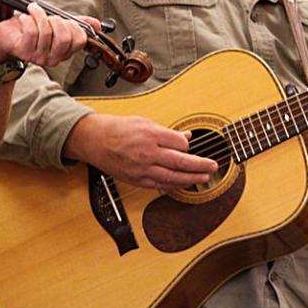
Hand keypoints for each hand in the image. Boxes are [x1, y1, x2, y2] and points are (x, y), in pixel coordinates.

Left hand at [0, 2, 91, 68]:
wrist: (5, 38)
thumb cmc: (30, 31)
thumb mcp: (56, 25)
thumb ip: (76, 24)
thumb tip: (96, 25)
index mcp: (64, 52)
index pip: (80, 40)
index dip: (73, 25)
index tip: (63, 19)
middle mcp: (53, 58)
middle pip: (65, 38)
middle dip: (57, 21)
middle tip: (48, 16)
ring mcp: (38, 57)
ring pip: (47, 32)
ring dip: (39, 16)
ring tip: (33, 11)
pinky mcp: (23, 51)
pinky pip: (32, 31)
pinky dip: (28, 19)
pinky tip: (24, 18)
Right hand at [63, 113, 217, 189]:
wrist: (94, 141)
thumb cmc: (117, 128)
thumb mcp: (143, 121)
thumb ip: (166, 132)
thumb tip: (187, 137)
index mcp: (149, 134)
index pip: (179, 143)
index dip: (188, 145)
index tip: (191, 145)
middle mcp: (147, 152)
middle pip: (180, 162)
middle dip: (200, 165)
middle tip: (213, 166)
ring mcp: (142, 168)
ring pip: (172, 177)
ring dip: (191, 178)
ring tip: (204, 178)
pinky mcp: (137, 180)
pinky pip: (160, 185)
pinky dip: (174, 185)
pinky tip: (183, 183)